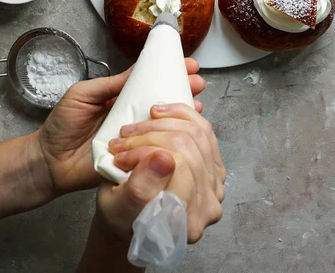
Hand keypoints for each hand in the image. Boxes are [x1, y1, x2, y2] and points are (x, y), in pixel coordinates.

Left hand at [31, 59, 205, 197]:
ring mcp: (136, 138)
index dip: (169, 72)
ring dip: (184, 114)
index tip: (188, 65)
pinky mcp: (134, 159)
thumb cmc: (62, 125)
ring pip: (165, 125)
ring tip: (198, 105)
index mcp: (121, 98)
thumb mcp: (83, 94)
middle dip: (184, 90)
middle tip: (199, 82)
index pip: (150, 83)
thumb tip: (137, 70)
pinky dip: (172, 144)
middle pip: (164, 102)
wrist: (48, 162)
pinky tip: (186, 136)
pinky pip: (156, 150)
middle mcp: (133, 117)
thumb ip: (109, 84)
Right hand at [96, 103, 225, 243]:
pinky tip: (158, 113)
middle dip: (150, 135)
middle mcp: (210, 203)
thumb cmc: (122, 216)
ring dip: (162, 122)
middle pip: (189, 146)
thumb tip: (164, 159)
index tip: (120, 156)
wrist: (130, 216)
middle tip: (123, 139)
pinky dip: (180, 113)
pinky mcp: (214, 164)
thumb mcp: (118, 207)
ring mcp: (216, 182)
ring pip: (198, 132)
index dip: (147, 152)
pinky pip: (204, 128)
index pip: (179, 166)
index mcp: (188, 221)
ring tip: (135, 129)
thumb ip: (140, 188)